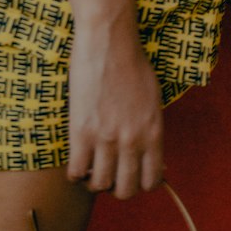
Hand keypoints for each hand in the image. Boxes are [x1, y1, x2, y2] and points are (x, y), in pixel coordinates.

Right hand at [66, 17, 164, 198]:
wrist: (109, 40)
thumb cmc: (132, 63)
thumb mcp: (153, 97)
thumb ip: (151, 127)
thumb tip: (148, 153)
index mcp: (154, 130)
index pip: (152, 180)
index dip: (141, 183)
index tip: (132, 174)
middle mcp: (132, 139)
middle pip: (125, 190)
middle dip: (117, 187)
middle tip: (110, 174)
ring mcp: (106, 137)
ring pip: (99, 185)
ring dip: (94, 182)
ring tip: (91, 167)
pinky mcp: (81, 131)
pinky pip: (76, 172)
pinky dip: (76, 173)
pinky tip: (77, 160)